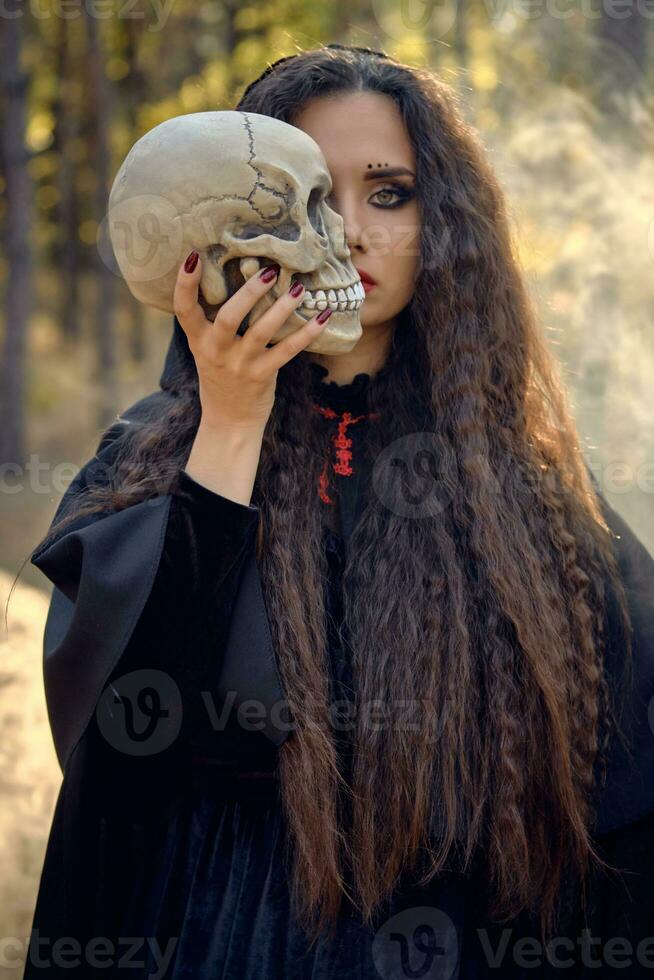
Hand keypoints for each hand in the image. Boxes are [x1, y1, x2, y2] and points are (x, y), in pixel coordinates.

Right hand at [173, 252, 331, 430]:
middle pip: (228, 317)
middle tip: (270, 270)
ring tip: (299, 288)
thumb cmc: (221, 375)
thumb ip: (214, 321)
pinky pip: (287, 350)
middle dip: (249, 292)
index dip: (184, 284)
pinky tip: (323, 317)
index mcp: (199, 340)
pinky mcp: (262, 375)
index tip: (192, 256)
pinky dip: (307, 333)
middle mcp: (217, 351)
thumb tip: (239, 274)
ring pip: (261, 332)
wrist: (229, 420)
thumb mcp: (206, 349)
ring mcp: (240, 364)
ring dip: (281, 308)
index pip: (184, 310)